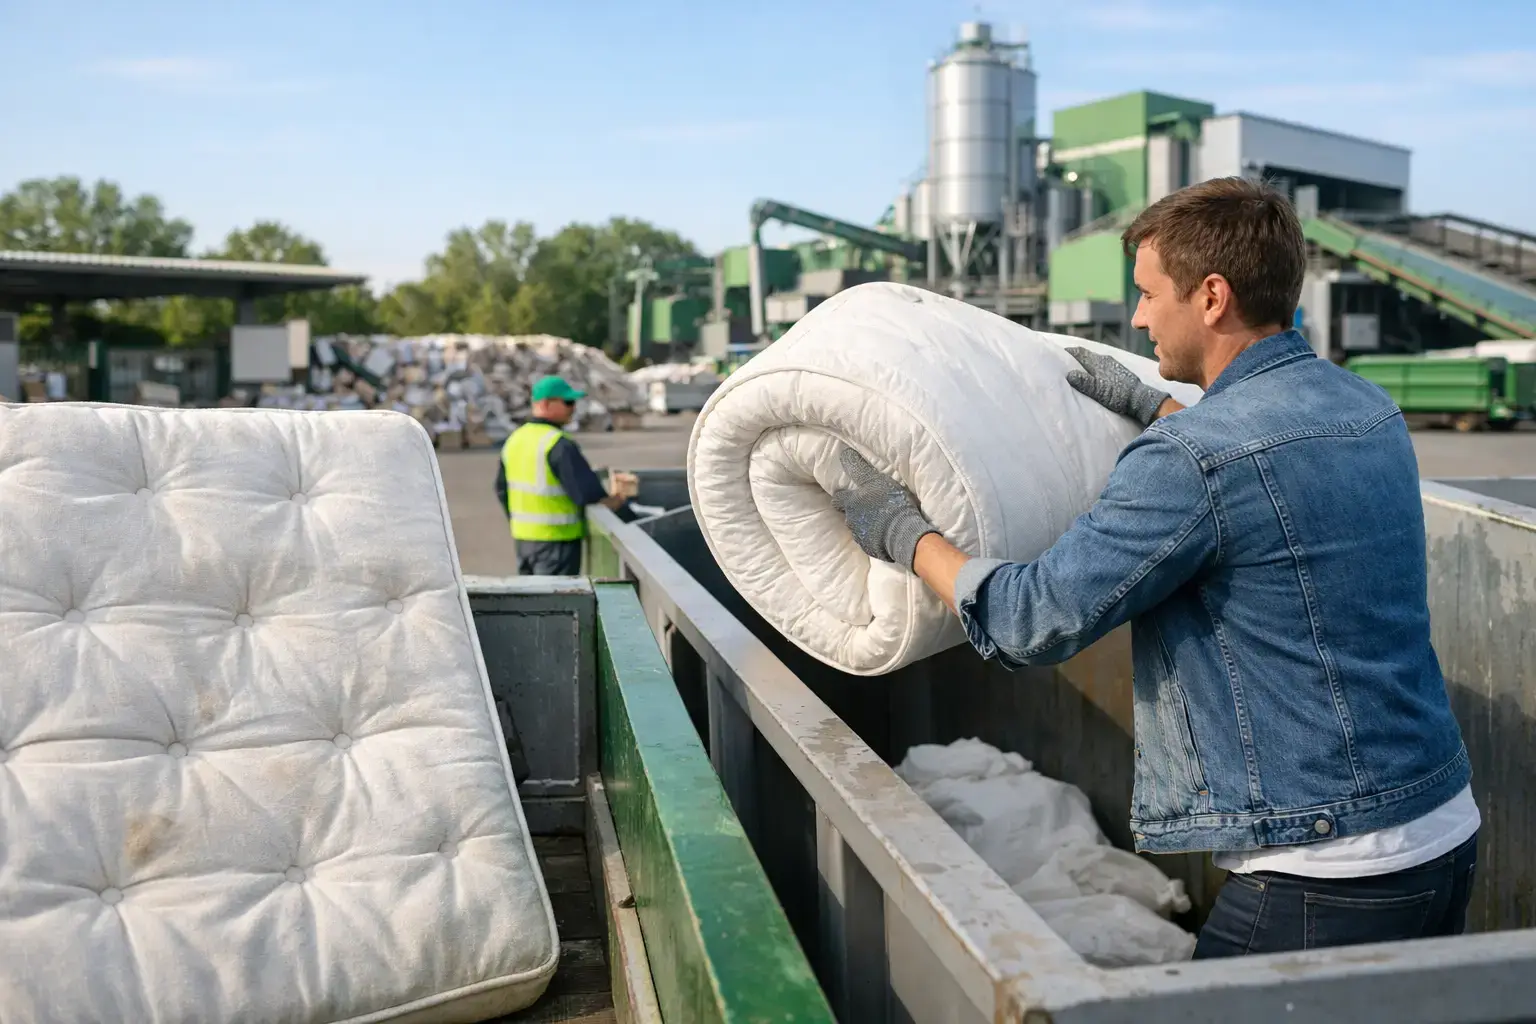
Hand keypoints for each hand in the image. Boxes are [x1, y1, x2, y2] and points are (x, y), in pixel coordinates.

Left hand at [830, 447, 938, 568]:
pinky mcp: (870, 548)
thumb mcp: (876, 480)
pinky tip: (884, 532)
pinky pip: (868, 540)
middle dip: (852, 511)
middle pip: (846, 515)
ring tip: (879, 519)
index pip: (837, 499)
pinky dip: (874, 536)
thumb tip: (844, 453)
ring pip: (857, 528)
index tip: (847, 494)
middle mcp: (851, 521)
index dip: (841, 496)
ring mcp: (860, 536)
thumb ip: (859, 469)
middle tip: (866, 507)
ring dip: (864, 524)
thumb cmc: (890, 503)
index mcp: (851, 504)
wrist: (903, 532)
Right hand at [1064, 347, 1171, 426]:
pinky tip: (1093, 374)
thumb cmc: (1119, 396)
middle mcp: (1105, 359)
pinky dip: (1093, 367)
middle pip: (1086, 354)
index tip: (1057, 354)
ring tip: (1076, 369)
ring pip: (1094, 359)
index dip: (1068, 353)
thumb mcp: (1099, 391)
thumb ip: (1085, 382)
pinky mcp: (1118, 370)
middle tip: (1064, 362)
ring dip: (1084, 362)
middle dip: (1075, 357)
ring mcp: (1113, 364)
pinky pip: (1101, 364)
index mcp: (1098, 362)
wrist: (1140, 398)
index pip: (1079, 352)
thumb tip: (1069, 373)